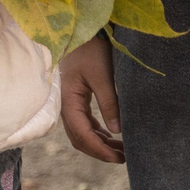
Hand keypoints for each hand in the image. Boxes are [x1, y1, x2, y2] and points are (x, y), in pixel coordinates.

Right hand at [59, 36, 123, 163]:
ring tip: (122, 149)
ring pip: (81, 133)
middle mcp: (65, 105)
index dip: (100, 150)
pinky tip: (111, 136)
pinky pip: (84, 123)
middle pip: (79, 138)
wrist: (80, 31)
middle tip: (124, 157)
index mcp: (68, 100)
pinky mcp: (75, 99)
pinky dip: (97, 133)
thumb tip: (117, 131)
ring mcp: (69, 103)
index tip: (119, 158)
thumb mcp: (102, 76)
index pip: (82, 134)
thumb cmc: (90, 50)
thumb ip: (109, 103)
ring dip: (99, 144)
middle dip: (100, 151)